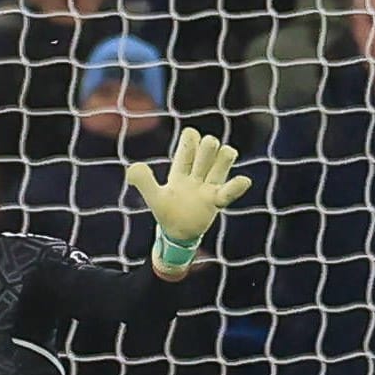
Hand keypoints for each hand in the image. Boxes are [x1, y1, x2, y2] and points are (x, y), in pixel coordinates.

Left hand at [126, 128, 252, 246]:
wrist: (177, 235)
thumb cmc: (166, 212)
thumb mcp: (153, 196)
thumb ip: (143, 181)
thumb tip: (132, 169)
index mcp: (181, 168)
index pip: (190, 141)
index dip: (191, 139)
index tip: (188, 149)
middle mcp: (197, 173)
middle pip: (209, 147)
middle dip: (208, 146)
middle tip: (201, 161)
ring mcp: (209, 185)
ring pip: (223, 160)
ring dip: (224, 157)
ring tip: (222, 162)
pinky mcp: (217, 201)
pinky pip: (230, 190)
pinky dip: (237, 186)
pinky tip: (243, 181)